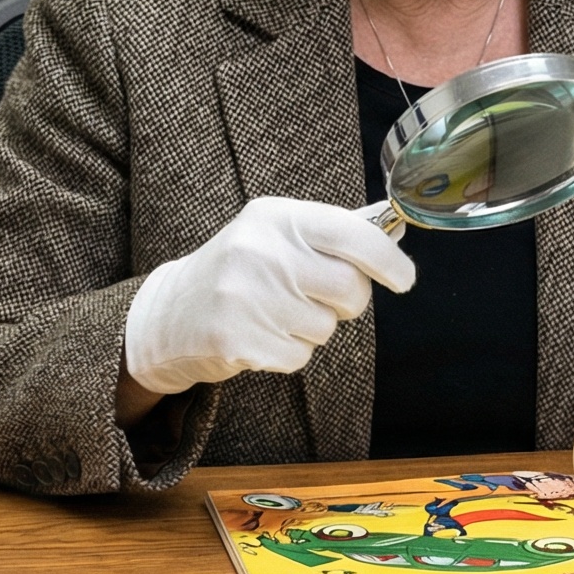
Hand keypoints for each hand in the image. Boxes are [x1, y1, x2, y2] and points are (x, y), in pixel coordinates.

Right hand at [124, 197, 416, 397]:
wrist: (170, 313)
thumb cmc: (239, 272)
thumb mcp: (275, 236)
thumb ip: (330, 236)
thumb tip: (393, 238)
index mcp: (276, 217)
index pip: (351, 233)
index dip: (388, 259)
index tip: (404, 277)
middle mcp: (260, 251)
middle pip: (350, 288)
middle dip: (348, 302)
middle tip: (321, 298)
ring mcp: (246, 296)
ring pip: (326, 327)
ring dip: (311, 329)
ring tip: (275, 314)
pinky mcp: (237, 339)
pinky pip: (299, 356)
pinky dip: (288, 353)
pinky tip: (260, 335)